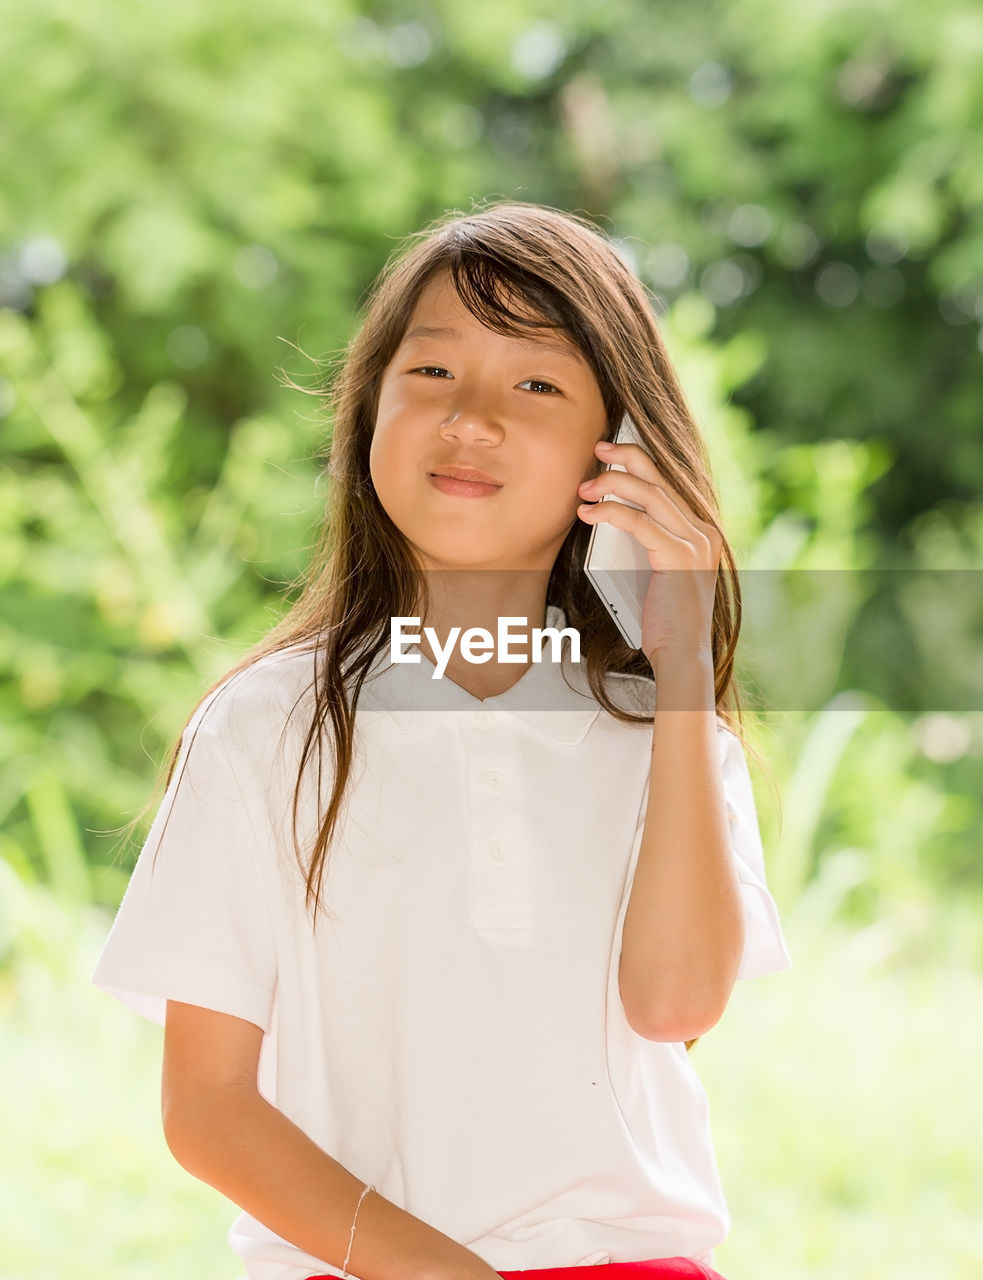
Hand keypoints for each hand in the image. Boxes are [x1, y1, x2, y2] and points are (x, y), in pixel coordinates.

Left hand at [577, 438, 722, 669]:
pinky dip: (610, 513)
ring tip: (584, 489)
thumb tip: (612, 515)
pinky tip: (589, 514)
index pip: (670, 483)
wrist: (680, 655)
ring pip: (651, 494)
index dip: (641, 461)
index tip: (611, 451)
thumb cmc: (662, 621)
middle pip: (663, 478)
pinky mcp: (680, 558)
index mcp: (702, 532)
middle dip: (627, 457)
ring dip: (613, 484)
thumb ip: (646, 542)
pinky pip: (640, 522)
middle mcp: (704, 532)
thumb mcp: (655, 572)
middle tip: (598, 448)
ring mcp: (696, 543)